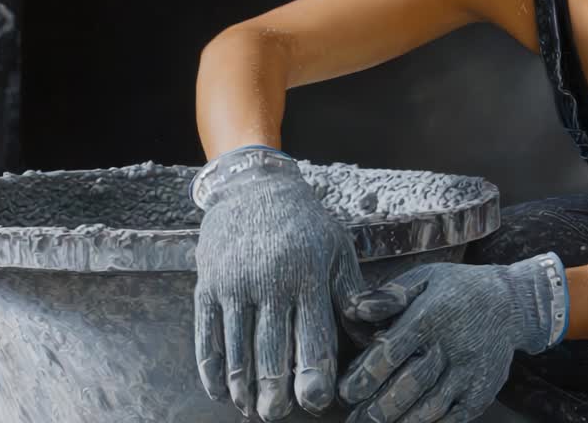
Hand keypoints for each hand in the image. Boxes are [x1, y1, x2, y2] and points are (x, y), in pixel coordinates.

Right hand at [192, 146, 365, 420]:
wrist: (254, 188)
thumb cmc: (306, 226)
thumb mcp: (338, 250)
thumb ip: (355, 293)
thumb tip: (380, 327)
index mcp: (308, 275)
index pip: (313, 336)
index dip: (314, 373)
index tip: (317, 402)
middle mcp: (270, 282)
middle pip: (271, 350)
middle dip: (275, 390)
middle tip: (278, 415)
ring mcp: (235, 285)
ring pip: (237, 349)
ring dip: (243, 387)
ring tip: (253, 410)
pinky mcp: (207, 286)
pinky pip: (207, 336)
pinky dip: (213, 369)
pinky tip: (222, 392)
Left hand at [336, 252, 568, 422]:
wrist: (513, 303)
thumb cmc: (459, 290)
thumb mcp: (426, 278)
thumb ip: (389, 295)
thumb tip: (353, 309)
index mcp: (432, 315)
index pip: (393, 350)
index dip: (366, 374)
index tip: (346, 391)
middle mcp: (453, 346)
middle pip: (411, 384)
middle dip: (379, 407)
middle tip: (355, 420)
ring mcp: (470, 372)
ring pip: (432, 406)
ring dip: (402, 422)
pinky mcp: (482, 391)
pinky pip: (454, 418)